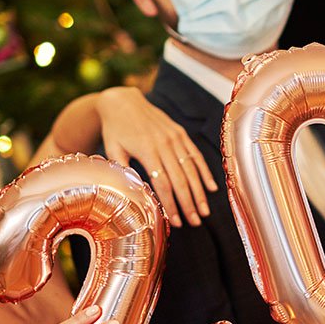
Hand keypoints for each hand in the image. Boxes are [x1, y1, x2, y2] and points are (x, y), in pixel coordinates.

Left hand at [97, 86, 217, 227]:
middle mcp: (164, 144)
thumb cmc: (115, 129)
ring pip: (191, 169)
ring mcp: (175, 138)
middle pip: (181, 179)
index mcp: (147, 150)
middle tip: (196, 222)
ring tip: (205, 211)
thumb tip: (132, 193)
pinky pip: (196, 155)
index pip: (163, 184)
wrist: (123, 101)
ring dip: (200, 192)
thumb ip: (123, 170)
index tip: (176, 221)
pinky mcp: (181, 134)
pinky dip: (205, 172)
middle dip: (189, 203)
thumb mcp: (112, 149)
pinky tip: (212, 187)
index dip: (171, 204)